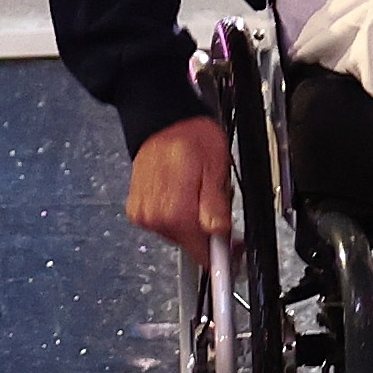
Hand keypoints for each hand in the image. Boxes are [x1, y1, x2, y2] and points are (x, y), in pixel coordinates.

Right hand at [126, 114, 233, 262]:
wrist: (163, 120)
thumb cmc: (191, 137)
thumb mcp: (216, 168)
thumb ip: (216, 207)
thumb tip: (220, 235)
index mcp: (174, 212)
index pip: (202, 252)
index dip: (223, 252)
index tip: (235, 250)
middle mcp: (154, 218)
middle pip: (191, 242)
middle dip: (208, 228)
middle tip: (218, 199)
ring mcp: (143, 215)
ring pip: (178, 233)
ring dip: (193, 220)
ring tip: (198, 189)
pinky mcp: (138, 211)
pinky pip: (164, 222)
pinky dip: (177, 213)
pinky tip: (184, 192)